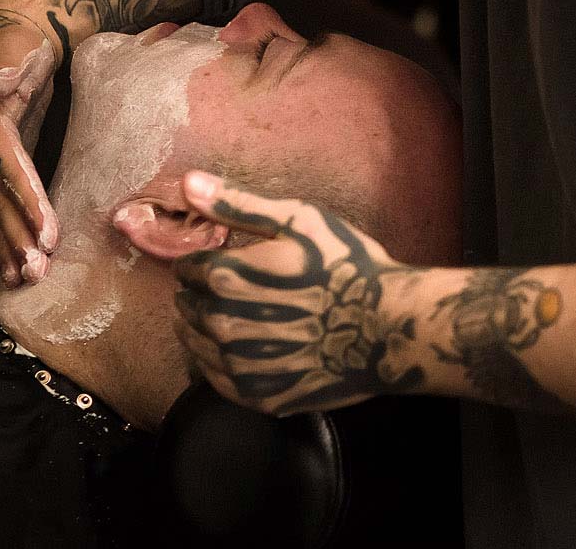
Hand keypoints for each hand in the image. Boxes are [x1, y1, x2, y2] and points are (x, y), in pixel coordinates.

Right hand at [0, 10, 60, 285]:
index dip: (29, 205)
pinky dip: (2, 239)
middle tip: (38, 274)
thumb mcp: (18, 50)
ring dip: (9, 249)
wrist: (5, 40)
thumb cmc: (19, 46)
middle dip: (18, 240)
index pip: (11, 175)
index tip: (48, 235)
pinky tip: (11, 265)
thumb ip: (4, 70)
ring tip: (26, 281)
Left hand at [172, 172, 425, 415]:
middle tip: (234, 288)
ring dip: (207, 328)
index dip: (204, 260)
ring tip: (240, 316)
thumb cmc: (347, 265)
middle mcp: (221, 324)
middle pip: (188, 307)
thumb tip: (188, 182)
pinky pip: (217, 379)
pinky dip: (222, 362)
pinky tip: (248, 349)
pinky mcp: (254, 395)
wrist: (388, 326)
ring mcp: (237, 365)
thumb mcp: (298, 220)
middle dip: (202, 294)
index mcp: (226, 277)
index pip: (188, 268)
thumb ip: (237, 204)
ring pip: (196, 344)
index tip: (224, 260)